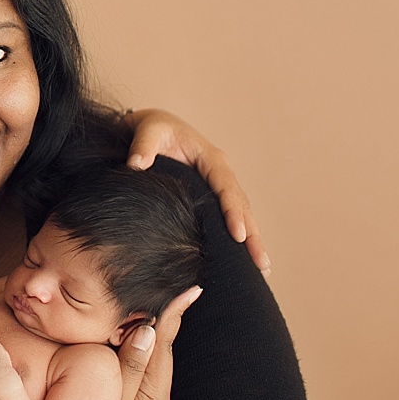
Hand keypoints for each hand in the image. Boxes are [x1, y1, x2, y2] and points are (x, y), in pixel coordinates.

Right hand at [84, 284, 200, 399]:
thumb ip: (130, 370)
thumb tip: (148, 330)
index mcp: (155, 394)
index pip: (166, 344)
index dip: (174, 313)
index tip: (192, 288)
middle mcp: (158, 396)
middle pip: (162, 346)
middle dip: (167, 316)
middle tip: (177, 285)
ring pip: (154, 356)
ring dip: (155, 330)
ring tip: (163, 300)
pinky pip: (144, 367)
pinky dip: (142, 347)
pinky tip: (140, 333)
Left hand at [127, 108, 270, 274]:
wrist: (153, 130)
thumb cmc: (153, 129)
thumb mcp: (148, 131)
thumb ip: (143, 146)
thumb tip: (136, 164)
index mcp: (211, 158)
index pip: (226, 188)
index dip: (233, 212)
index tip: (239, 236)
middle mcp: (221, 174)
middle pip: (242, 206)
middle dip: (253, 236)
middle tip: (262, 266)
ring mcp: (219, 187)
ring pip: (242, 215)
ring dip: (252, 241)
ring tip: (262, 270)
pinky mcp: (212, 198)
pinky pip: (230, 218)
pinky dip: (240, 239)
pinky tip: (243, 262)